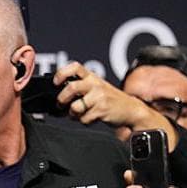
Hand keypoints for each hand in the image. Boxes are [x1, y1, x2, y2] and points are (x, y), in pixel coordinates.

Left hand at [54, 62, 175, 144]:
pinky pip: (84, 119)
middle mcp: (95, 84)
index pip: (74, 67)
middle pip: (70, 88)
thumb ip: (79, 88)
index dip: (62, 73)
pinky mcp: (102, 109)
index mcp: (91, 76)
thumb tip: (56, 97)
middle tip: (61, 105)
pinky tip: (92, 117)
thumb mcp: (95, 88)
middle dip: (61, 99)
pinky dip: (84, 121)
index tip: (56, 83)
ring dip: (73, 114)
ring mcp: (99, 96)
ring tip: (79, 114)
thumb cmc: (108, 100)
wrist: (130, 109)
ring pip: (75, 107)